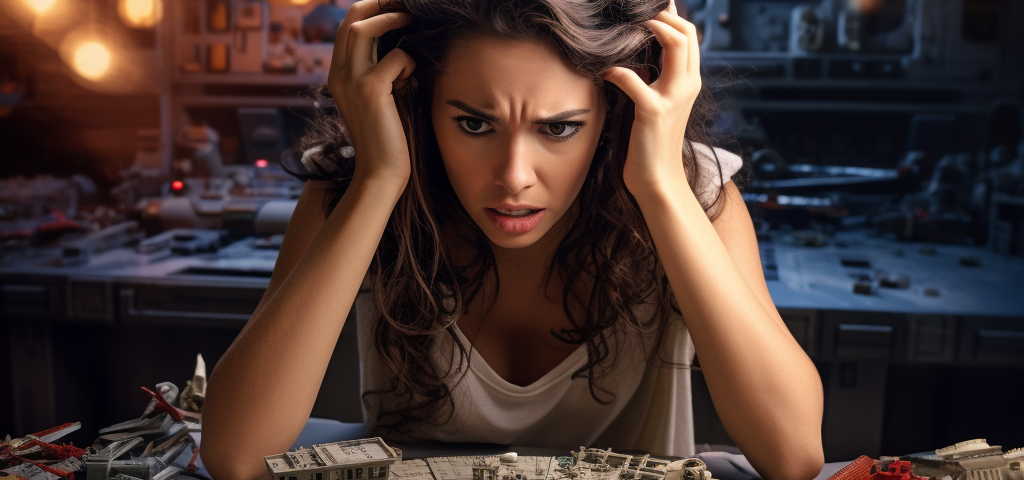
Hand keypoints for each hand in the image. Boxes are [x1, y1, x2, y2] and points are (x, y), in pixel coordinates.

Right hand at [328, 0, 415, 185]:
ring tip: (410, 20)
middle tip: (403, 3)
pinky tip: (411, 80)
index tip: (392, 6)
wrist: (380, 172)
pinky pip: (395, 57)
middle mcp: (338, 74)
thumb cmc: (386, 138)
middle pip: (350, 19)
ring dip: (390, 19)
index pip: (345, 28)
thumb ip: (380, 75)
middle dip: (378, 3)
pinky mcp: (370, 90)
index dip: (367, 10)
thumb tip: (400, 51)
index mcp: (338, 76)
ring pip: (362, 29)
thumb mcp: (378, 101)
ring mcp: (351, 81)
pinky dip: (409, 62)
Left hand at [601, 9, 700, 198]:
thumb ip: (656, 79)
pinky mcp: (653, 111)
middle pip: (687, 32)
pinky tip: (604, 73)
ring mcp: (673, 97)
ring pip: (675, 43)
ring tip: (626, 32)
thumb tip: (639, 53)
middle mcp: (687, 86)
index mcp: (689, 83)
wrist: (658, 179)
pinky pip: (632, 78)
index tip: (647, 13)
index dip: (669, 17)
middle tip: (635, 16)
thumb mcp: (660, 104)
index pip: (689, 35)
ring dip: (650, 28)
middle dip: (662, 16)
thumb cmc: (650, 142)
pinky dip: (615, 70)